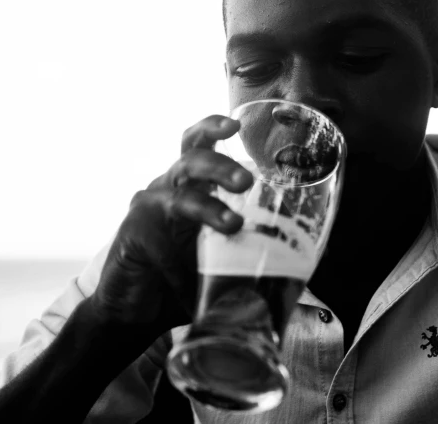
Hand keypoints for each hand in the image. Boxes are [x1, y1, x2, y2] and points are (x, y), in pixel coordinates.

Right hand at [89, 115, 253, 333]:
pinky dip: (181, 268)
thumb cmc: (184, 281)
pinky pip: (161, 244)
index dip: (212, 128)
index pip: (199, 145)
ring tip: (233, 225)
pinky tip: (191, 289)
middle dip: (220, 166)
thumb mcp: (222, 261)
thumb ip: (252, 251)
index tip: (235, 123)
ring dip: (208, 209)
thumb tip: (304, 256)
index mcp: (191, 187)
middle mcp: (168, 190)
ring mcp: (148, 210)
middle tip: (246, 182)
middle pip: (191, 160)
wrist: (135, 315)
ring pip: (180, 197)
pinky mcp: (132, 235)